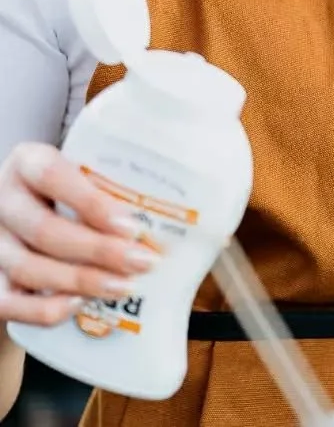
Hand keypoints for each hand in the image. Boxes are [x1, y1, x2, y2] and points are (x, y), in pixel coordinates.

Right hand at [0, 144, 156, 325]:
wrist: (25, 214)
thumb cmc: (67, 189)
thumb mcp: (80, 170)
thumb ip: (110, 180)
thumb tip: (178, 202)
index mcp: (26, 162)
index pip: (51, 175)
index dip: (90, 202)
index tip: (131, 225)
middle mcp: (3, 201)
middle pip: (44, 229)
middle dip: (98, 250)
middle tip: (142, 262)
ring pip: (28, 267)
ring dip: (81, 281)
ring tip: (123, 287)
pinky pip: (9, 302)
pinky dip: (44, 308)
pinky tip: (78, 306)